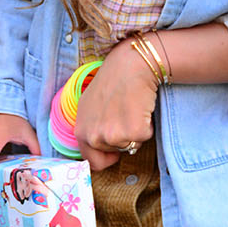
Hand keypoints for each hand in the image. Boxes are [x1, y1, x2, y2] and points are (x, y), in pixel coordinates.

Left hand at [75, 39, 155, 171]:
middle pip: (115, 153)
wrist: (131, 66)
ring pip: (131, 145)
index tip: (115, 152)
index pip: (92, 160)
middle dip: (123, 138)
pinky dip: (147, 125)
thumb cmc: (111, 82)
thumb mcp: (88, 106)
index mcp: (80, 131)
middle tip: (124, 114)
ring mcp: (114, 136)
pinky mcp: (134, 132)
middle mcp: (94, 136)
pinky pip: (145, 137)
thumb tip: (99, 145)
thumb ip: (90, 127)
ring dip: (135, 131)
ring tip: (130, 108)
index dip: (106, 158)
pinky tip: (141, 108)